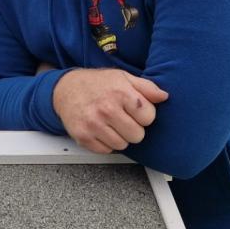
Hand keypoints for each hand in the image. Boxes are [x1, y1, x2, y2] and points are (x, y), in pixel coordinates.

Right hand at [52, 68, 168, 153]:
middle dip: (133, 128)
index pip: (149, 118)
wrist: (65, 89)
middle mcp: (107, 109)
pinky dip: (106, 143)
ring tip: (111, 123)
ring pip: (122, 145)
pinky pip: (106, 150)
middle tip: (122, 118)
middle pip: (137, 135)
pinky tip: (101, 129)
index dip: (144, 115)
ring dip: (119, 136)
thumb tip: (164, 96)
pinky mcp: (83, 136)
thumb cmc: (97, 83)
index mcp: (121, 93)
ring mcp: (94, 124)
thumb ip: (146, 87)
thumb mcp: (123, 77)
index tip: (135, 110)